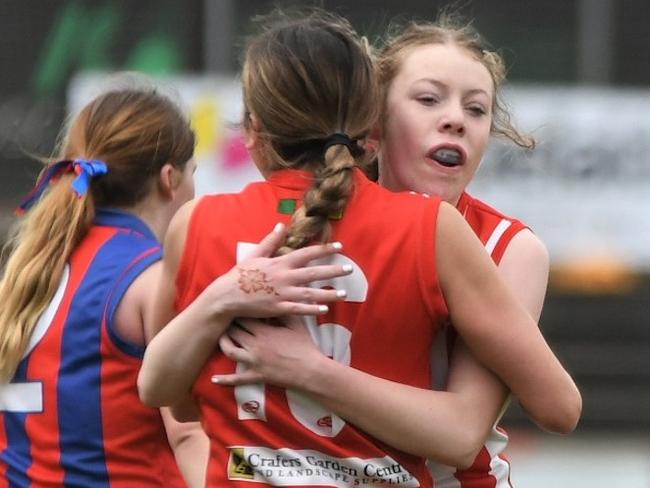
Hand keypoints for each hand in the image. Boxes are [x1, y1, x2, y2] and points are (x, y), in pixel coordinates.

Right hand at [205, 223, 351, 319]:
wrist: (227, 296)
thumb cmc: (241, 274)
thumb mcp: (255, 254)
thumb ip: (271, 241)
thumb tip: (281, 226)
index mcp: (280, 263)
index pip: (307, 253)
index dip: (324, 249)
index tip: (340, 247)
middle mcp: (284, 278)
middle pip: (313, 273)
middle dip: (333, 270)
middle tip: (349, 269)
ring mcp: (282, 294)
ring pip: (310, 293)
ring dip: (328, 293)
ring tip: (344, 293)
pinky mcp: (278, 308)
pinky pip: (299, 309)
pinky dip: (312, 309)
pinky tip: (325, 309)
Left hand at [212, 316, 325, 388]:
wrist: (310, 370)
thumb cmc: (305, 345)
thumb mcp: (295, 324)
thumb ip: (284, 310)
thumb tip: (278, 297)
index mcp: (264, 331)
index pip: (243, 317)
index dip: (237, 311)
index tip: (234, 306)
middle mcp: (255, 345)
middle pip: (233, 331)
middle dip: (228, 324)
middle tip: (225, 319)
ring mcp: (254, 362)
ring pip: (230, 351)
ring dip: (223, 344)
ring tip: (219, 338)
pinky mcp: (256, 376)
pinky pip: (237, 379)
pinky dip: (224, 379)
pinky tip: (214, 379)